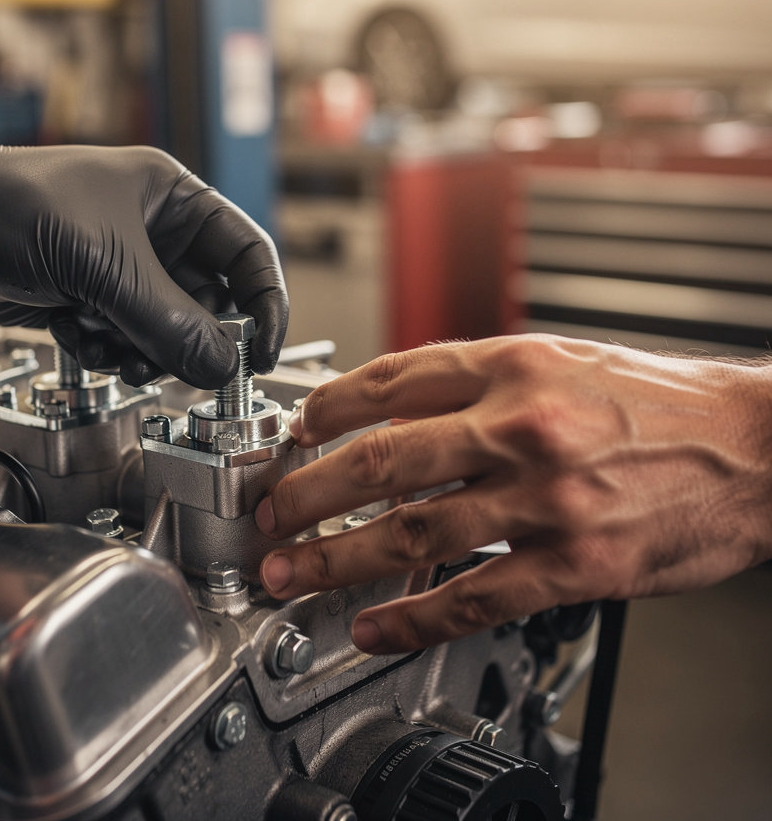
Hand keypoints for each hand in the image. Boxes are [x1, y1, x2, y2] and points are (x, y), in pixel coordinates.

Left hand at [0, 114, 286, 386]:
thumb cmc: (9, 207)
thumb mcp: (102, 263)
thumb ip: (168, 320)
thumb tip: (222, 365)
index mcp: (172, 200)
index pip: (246, 254)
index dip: (264, 305)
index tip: (263, 354)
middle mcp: (154, 234)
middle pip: (208, 303)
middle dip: (191, 339)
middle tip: (175, 364)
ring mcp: (119, 270)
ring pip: (166, 332)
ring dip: (144, 350)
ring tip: (111, 345)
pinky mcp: (87, 301)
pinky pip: (124, 342)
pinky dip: (105, 351)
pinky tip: (73, 333)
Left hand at [255, 335, 771, 652]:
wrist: (754, 448)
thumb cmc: (654, 402)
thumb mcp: (557, 363)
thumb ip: (475, 384)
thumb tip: (392, 412)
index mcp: (512, 364)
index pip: (390, 379)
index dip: (324, 410)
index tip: (292, 435)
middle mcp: (521, 425)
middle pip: (381, 459)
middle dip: (307, 492)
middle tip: (268, 512)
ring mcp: (546, 498)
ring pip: (412, 533)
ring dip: (336, 560)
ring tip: (291, 574)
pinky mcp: (576, 565)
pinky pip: (473, 596)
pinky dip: (412, 618)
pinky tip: (374, 628)